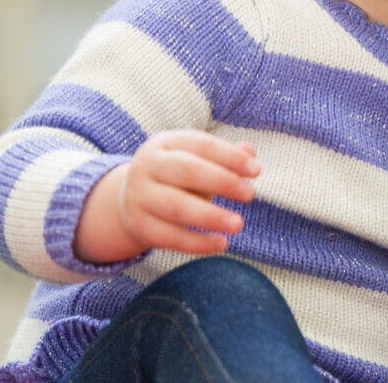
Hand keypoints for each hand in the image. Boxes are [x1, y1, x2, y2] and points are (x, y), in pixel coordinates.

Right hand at [75, 130, 259, 262]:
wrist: (131, 200)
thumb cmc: (178, 178)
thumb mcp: (198, 162)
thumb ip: (225, 157)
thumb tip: (249, 151)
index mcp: (166, 143)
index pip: (202, 144)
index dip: (231, 157)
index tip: (257, 170)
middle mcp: (147, 166)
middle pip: (186, 170)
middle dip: (222, 181)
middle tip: (250, 195)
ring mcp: (139, 196)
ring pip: (176, 206)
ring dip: (210, 216)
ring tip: (238, 224)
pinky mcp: (138, 225)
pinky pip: (169, 236)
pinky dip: (197, 242)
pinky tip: (221, 243)